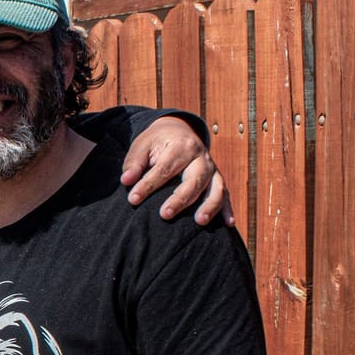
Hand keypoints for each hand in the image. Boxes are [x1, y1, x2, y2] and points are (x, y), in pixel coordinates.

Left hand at [120, 117, 234, 224]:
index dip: (148, 185)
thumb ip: (134, 162)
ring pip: (216, 187)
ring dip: (210, 205)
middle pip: (194, 179)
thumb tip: (126, 180)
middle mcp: (201, 156)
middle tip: (164, 215)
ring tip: (199, 222)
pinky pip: (226, 194)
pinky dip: (228, 208)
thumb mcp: (143, 144)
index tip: (133, 199)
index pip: (164, 168)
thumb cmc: (157, 142)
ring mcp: (212, 168)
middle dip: (180, 198)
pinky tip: (228, 224)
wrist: (178, 130)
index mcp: (181, 145)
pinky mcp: (217, 178)